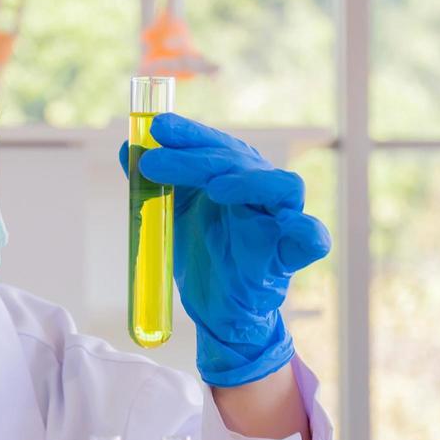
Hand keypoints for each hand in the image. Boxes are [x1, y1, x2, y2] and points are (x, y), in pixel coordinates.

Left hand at [118, 114, 329, 386]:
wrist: (216, 311)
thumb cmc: (202, 257)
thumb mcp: (169, 217)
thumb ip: (151, 186)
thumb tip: (127, 148)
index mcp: (234, 177)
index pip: (216, 145)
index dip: (189, 133)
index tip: (156, 127)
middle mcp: (261, 191)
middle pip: (241, 161)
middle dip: (196, 157)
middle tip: (154, 163)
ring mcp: (281, 220)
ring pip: (283, 186)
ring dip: (249, 181)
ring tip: (215, 187)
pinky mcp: (292, 255)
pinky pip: (313, 237)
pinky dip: (306, 231)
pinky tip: (290, 227)